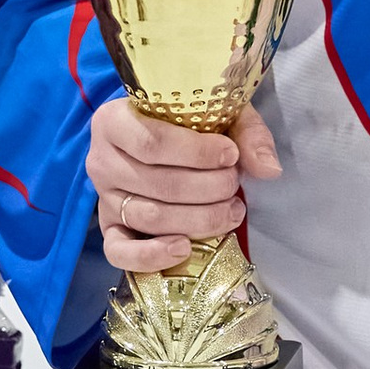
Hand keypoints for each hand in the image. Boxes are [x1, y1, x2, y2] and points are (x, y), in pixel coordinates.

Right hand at [86, 94, 280, 272]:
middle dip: (207, 189)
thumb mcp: (217, 113)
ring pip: (149, 217)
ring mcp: (103, 198)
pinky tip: (184, 248)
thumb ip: (245, 133)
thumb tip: (268, 169)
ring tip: (230, 211)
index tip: (230, 156)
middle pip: (157, 184)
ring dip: (198, 219)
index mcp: (114, 121)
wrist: (159, 138)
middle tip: (234, 185)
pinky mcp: (109, 229)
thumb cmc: (186, 124)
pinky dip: (152, 255)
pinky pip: (120, 251)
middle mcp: (101, 160)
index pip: (153, 143)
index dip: (197, 154)